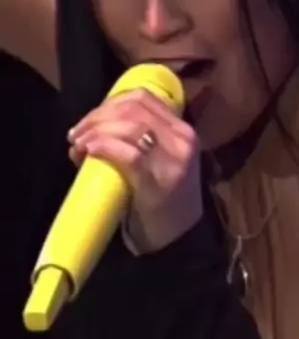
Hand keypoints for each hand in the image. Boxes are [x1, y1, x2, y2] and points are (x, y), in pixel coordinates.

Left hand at [67, 89, 201, 253]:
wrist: (180, 240)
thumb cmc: (162, 201)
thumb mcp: (157, 162)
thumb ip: (134, 142)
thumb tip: (88, 133)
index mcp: (182, 130)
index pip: (144, 99)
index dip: (110, 103)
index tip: (90, 119)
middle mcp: (182, 140)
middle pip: (134, 110)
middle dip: (98, 117)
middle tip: (77, 133)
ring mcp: (174, 161)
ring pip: (131, 126)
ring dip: (97, 130)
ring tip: (78, 143)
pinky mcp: (160, 183)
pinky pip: (131, 155)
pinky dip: (106, 147)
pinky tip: (90, 150)